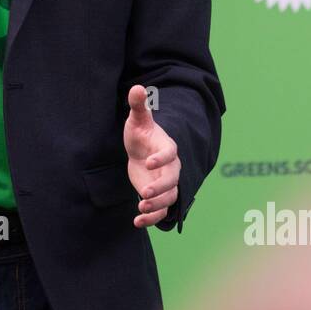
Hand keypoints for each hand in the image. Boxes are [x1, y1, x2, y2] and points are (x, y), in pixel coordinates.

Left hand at [123, 84, 179, 227]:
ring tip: (140, 209)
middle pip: (173, 180)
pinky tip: (136, 222)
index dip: (161, 158)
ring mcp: (166, 183)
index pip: (169, 153)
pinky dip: (151, 218)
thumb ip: (138, 106)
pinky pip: (161, 210)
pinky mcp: (158, 196)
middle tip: (144, 193)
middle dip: (160, 188)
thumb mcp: (137, 120)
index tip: (148, 163)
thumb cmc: (141, 133)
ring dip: (157, 205)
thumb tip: (137, 87)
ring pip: (169, 198)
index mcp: (167, 148)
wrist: (141, 151)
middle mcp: (170, 167)